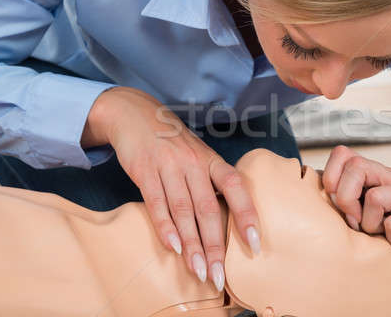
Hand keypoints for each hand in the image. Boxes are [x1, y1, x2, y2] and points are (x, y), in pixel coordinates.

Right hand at [82, 87, 261, 289]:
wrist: (135, 114)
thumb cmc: (173, 142)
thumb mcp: (198, 155)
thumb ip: (210, 183)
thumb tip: (227, 219)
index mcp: (211, 160)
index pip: (236, 188)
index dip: (247, 215)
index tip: (254, 244)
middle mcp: (193, 163)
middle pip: (208, 209)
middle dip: (215, 246)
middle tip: (220, 276)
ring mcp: (169, 166)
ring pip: (184, 211)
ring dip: (192, 245)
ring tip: (199, 271)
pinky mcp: (144, 171)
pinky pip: (157, 203)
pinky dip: (165, 227)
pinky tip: (173, 247)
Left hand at [322, 145, 390, 269]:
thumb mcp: (367, 215)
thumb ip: (347, 203)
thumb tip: (313, 198)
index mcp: (376, 174)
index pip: (343, 154)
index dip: (331, 176)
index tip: (336, 204)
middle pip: (357, 166)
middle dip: (346, 199)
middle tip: (355, 222)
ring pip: (375, 197)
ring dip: (370, 224)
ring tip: (380, 234)